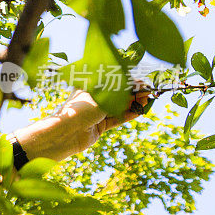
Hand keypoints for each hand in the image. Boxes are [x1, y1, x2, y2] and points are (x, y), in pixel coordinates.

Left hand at [15, 85, 151, 162]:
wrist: (67, 133)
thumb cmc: (82, 108)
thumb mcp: (104, 97)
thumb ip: (122, 92)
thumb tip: (140, 85)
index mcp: (88, 86)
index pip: (112, 81)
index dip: (128, 82)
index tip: (143, 83)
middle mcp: (92, 99)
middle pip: (116, 95)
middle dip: (132, 93)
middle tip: (148, 93)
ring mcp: (96, 113)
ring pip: (118, 107)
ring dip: (132, 104)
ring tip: (146, 101)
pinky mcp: (99, 126)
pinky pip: (116, 119)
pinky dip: (128, 115)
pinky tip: (139, 111)